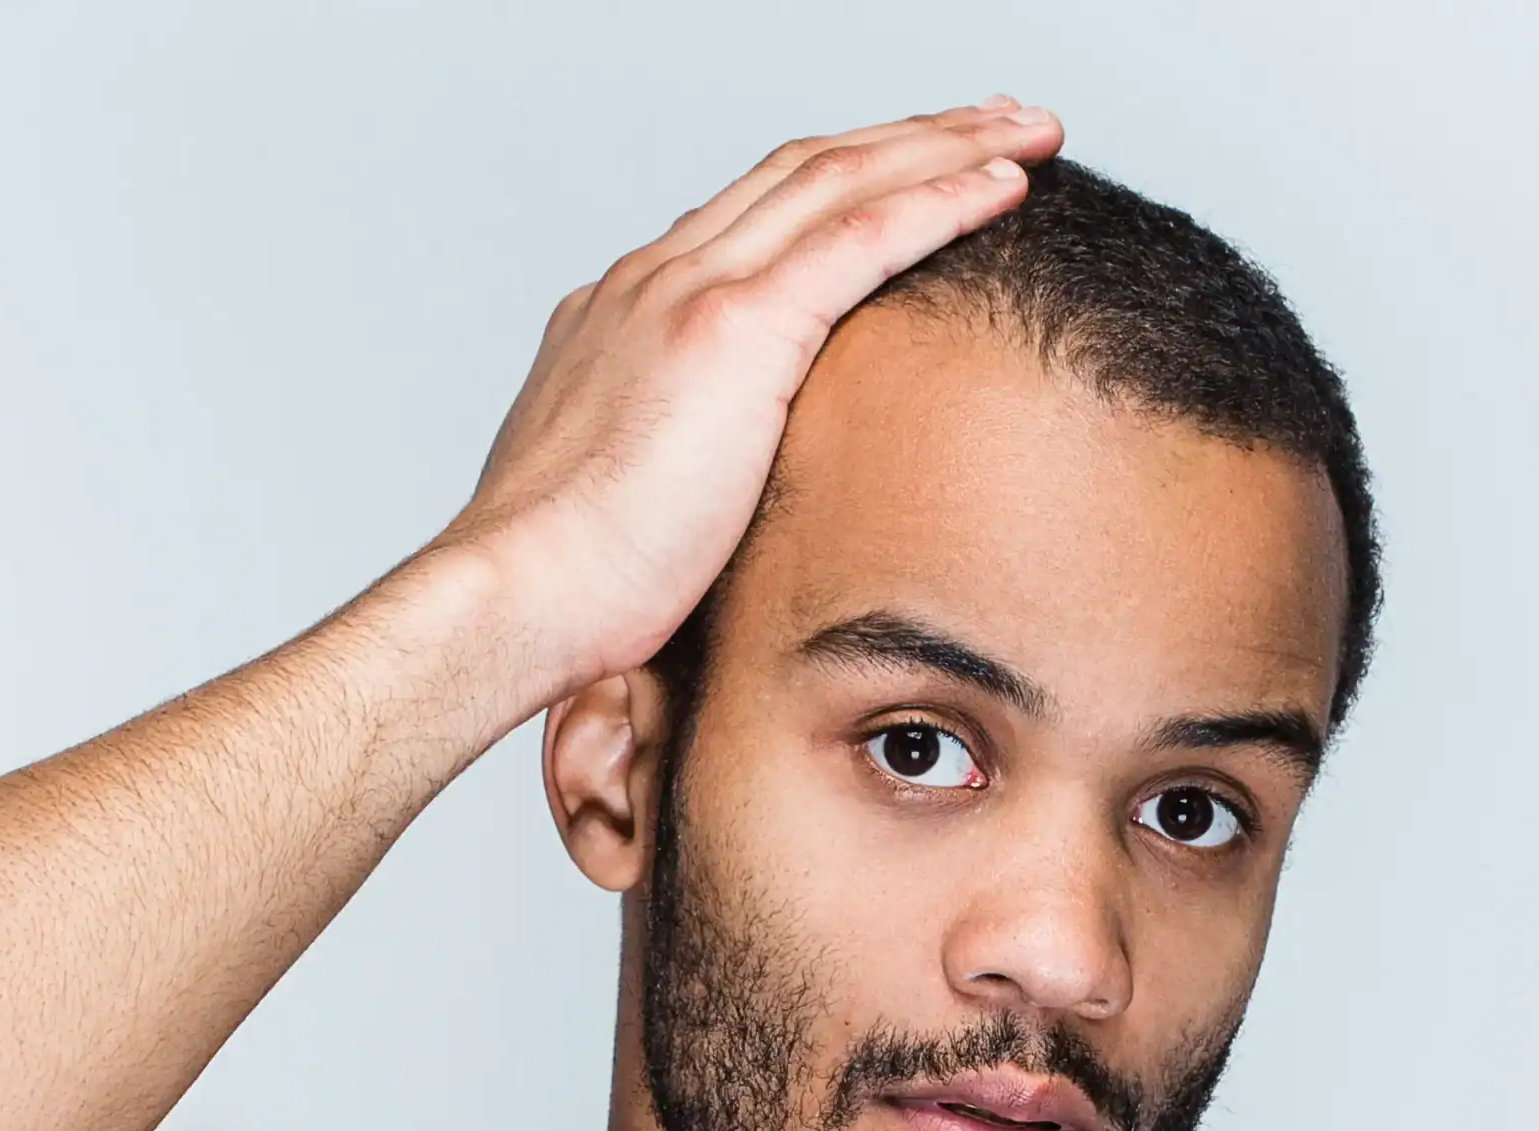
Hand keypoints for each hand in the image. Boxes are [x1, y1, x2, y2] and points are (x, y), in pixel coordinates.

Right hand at [441, 100, 1061, 700]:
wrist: (514, 598)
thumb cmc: (555, 594)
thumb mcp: (617, 513)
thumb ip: (665, 479)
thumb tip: (702, 523)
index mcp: (621, 318)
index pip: (745, 224)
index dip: (831, 193)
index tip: (893, 186)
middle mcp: (653, 281)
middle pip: (800, 173)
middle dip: (903, 139)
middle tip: (988, 124)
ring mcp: (690, 294)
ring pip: (840, 178)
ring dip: (942, 145)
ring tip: (1024, 131)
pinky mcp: (734, 330)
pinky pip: (862, 234)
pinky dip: (940, 198)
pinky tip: (1005, 185)